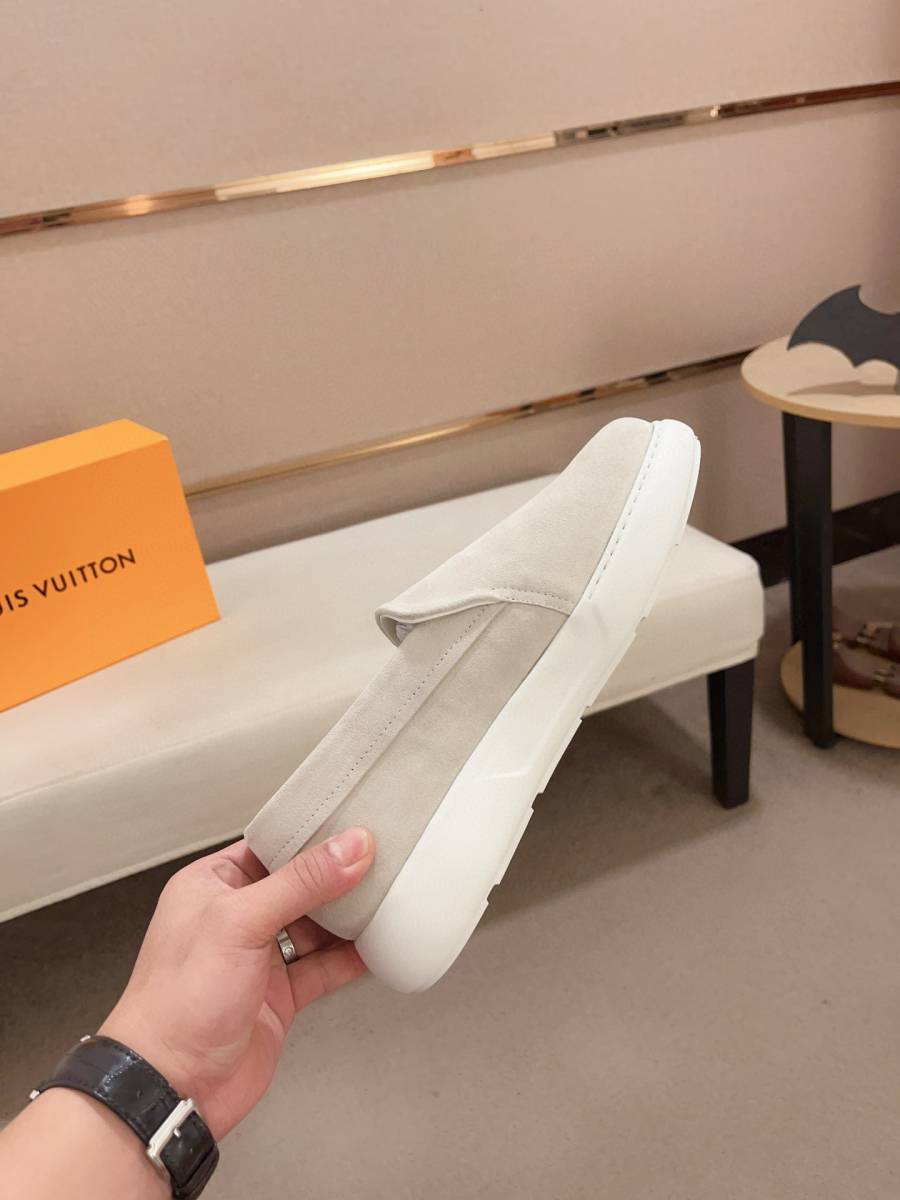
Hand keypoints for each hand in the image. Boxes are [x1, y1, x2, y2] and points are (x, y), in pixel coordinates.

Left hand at [100, 826, 373, 1139]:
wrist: (173, 1086)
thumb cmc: (179, 1002)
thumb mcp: (240, 922)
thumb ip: (300, 882)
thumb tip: (349, 847)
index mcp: (212, 884)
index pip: (272, 845)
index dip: (312, 834)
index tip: (355, 824)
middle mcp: (235, 917)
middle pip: (299, 885)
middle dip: (338, 876)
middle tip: (382, 858)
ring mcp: (258, 958)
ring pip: (315, 925)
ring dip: (348, 916)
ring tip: (387, 896)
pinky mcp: (279, 995)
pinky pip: (323, 967)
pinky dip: (350, 958)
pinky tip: (376, 945)